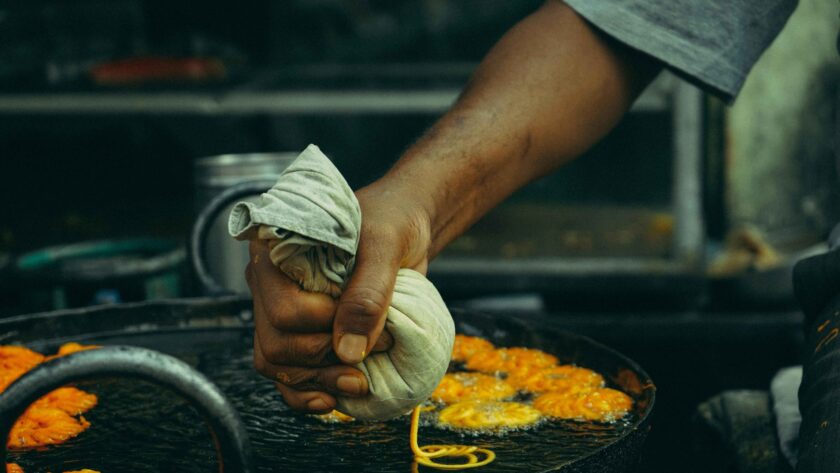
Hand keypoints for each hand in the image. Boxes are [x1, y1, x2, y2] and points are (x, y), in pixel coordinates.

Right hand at [246, 183, 430, 413]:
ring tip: (359, 383)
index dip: (323, 325)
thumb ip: (368, 294)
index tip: (371, 319)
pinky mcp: (301, 332)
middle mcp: (270, 284)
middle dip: (324, 358)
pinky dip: (305, 395)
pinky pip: (286, 375)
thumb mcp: (385, 247)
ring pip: (277, 365)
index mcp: (276, 252)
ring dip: (317, 382)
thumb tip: (348, 350)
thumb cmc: (390, 223)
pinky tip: (332, 400)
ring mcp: (282, 311)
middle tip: (374, 351)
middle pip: (276, 343)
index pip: (281, 309)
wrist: (403, 228)